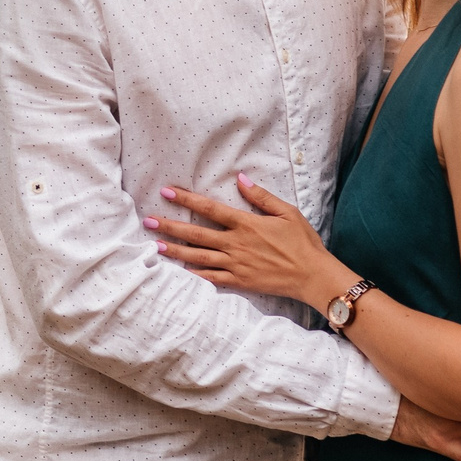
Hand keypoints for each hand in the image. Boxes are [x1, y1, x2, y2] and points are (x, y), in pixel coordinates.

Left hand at [148, 174, 347, 307]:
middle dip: (170, 226)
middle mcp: (236, 244)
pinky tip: (179, 271)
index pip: (209, 209)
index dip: (186, 200)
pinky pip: (211, 279)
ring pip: (198, 257)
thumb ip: (261, 196)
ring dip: (175, 251)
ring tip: (156, 246)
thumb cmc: (302, 242)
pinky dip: (194, 275)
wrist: (312, 275)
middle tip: (148, 221)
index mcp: (246, 224)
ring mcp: (235, 265)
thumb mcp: (286, 212)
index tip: (167, 192)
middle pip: (196, 234)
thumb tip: (240, 179)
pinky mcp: (239, 282)